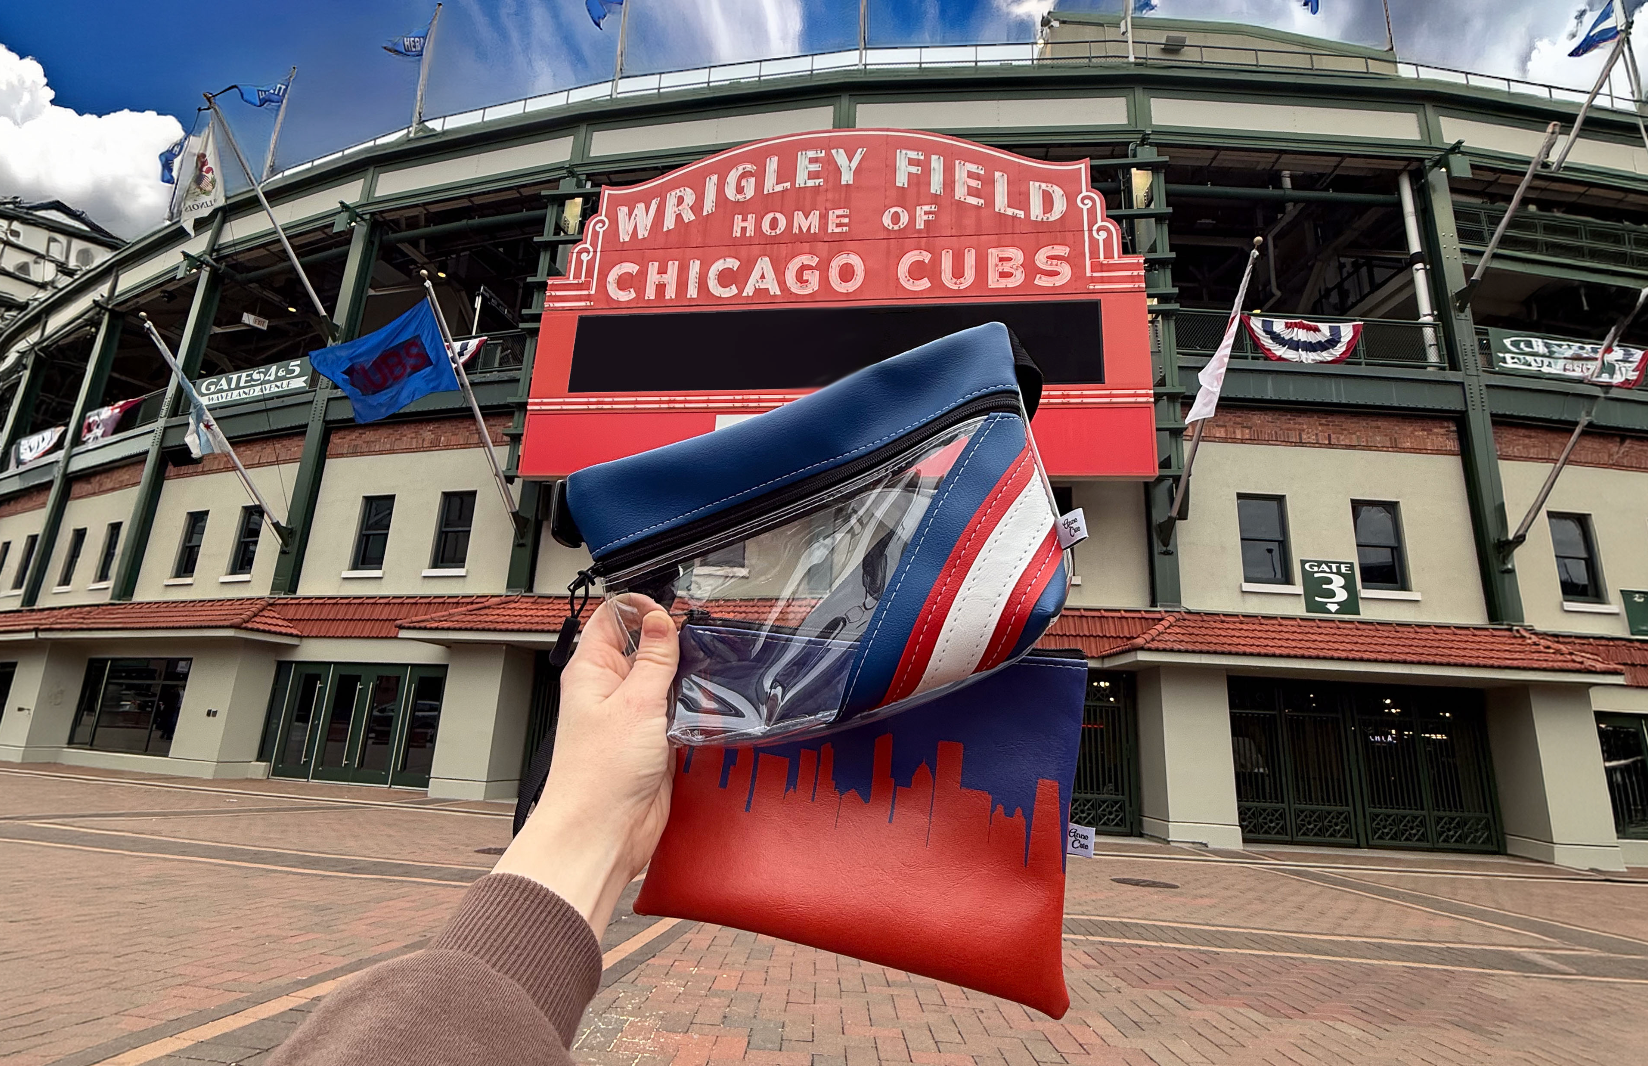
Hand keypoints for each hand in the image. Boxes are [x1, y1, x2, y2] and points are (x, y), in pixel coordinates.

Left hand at [493, 595, 678, 937]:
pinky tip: (707, 710)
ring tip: (702, 680)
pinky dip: (694, 710)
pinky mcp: (654, 741)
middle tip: (696, 645)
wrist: (605, 832)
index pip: (613, 618)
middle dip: (673, 645)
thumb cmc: (598, 775)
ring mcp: (633, 716)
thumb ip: (655, 658)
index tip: (671, 611)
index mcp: (593, 670)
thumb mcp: (635, 702)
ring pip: (667, 681)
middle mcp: (611, 690)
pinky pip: (678, 713)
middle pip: (645, 647)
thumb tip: (662, 619)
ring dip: (687, 680)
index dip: (641, 608)